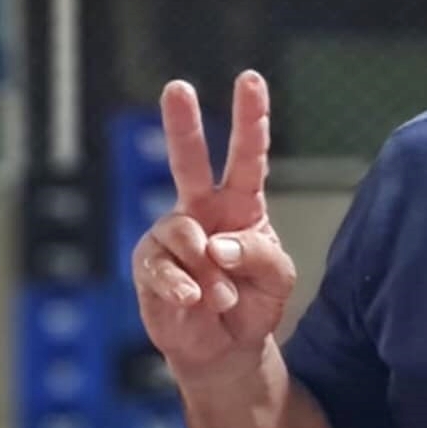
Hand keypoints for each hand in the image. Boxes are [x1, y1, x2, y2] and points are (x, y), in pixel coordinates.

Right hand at [133, 71, 297, 386]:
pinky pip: (160, 267)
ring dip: (207, 269)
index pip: (248, 157)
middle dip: (183, 124)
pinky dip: (182, 285)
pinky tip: (195, 299)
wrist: (224, 347)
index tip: (250, 80)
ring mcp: (173, 236)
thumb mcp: (277, 278)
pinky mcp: (149, 265)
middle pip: (190, 162)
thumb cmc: (253, 302)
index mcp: (241, 205)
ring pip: (182, 231)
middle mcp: (202, 211)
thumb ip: (257, 253)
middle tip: (177, 87)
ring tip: (221, 296)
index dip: (250, 119)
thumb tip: (214, 242)